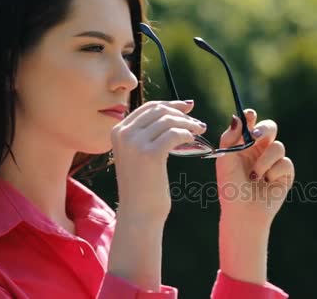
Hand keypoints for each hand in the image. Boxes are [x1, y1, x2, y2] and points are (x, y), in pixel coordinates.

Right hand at [110, 100, 206, 219]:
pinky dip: (187, 134)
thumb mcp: (139, 152)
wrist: (139, 212)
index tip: (188, 106)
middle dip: (181, 113)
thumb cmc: (144, 184)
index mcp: (117, 131)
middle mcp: (122, 133)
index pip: (148, 107)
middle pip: (159, 110)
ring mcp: (134, 143)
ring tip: (199, 131)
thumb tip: (180, 108)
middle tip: (197, 123)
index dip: (170, 104)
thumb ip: (151, 131)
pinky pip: (174, 134)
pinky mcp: (149, 154)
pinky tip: (193, 140)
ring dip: (188, 124)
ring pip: (168, 120)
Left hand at [216, 109, 294, 226]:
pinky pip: (285, 163)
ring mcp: (273, 161)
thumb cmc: (230, 188)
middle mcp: (260, 150)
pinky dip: (274, 172)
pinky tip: (266, 182)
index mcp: (244, 145)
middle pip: (270, 128)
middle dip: (265, 129)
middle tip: (255, 136)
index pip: (250, 124)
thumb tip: (238, 117)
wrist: (243, 212)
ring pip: (278, 146)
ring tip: (255, 176)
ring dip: (264, 161)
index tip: (249, 116)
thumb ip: (229, 138)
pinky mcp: (285, 173)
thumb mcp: (225, 161)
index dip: (251, 117)